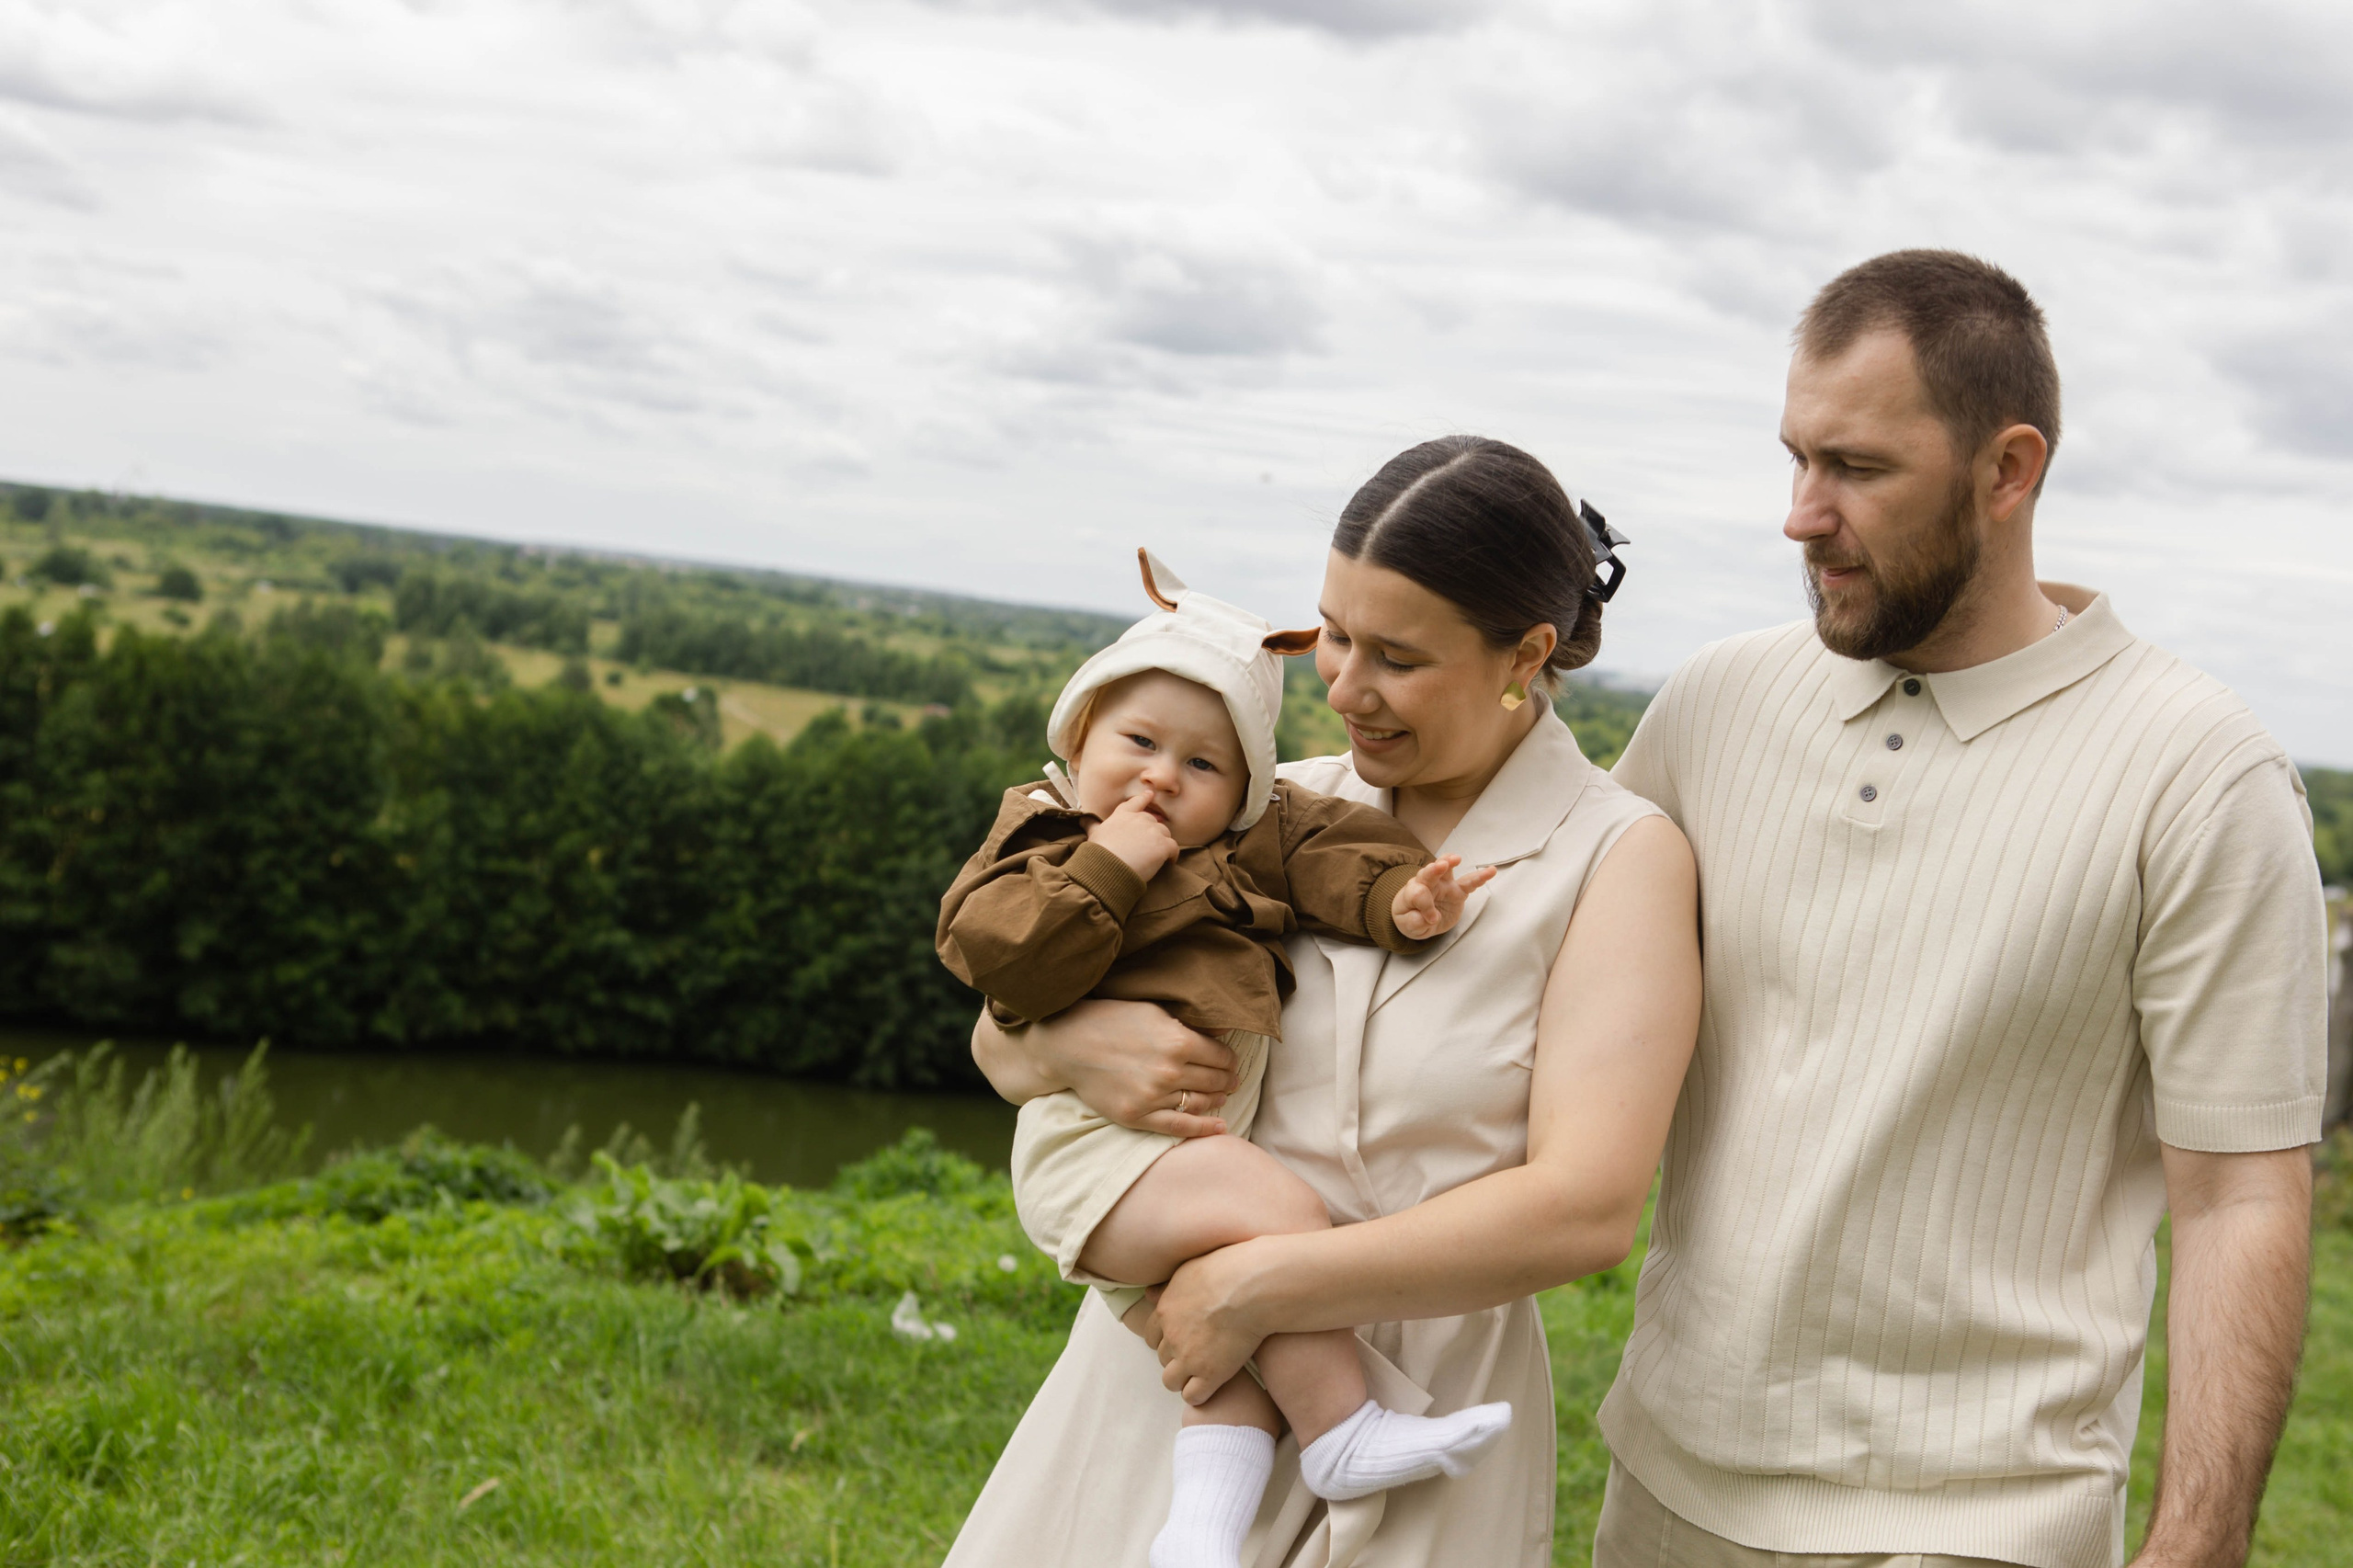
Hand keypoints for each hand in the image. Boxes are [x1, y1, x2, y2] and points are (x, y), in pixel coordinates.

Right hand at [1003, 998, 1237, 1136]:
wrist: (1068, 1045)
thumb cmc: (1110, 1021)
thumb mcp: (1153, 1011)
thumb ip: (1187, 1026)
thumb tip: (1222, 1035)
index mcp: (1178, 1041)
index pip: (1221, 1056)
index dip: (1230, 1059)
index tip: (1230, 1061)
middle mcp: (1170, 1071)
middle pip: (1215, 1080)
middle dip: (1227, 1079)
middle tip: (1232, 1079)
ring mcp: (1153, 1097)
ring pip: (1200, 1103)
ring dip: (1217, 1099)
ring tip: (1223, 1096)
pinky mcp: (1137, 1116)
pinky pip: (1179, 1127)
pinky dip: (1203, 1129)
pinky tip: (1220, 1127)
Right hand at [1087, 793, 1180, 880]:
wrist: (1107, 868)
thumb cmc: (1098, 853)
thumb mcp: (1093, 835)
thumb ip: (1091, 825)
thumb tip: (1082, 818)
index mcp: (1122, 816)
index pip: (1135, 803)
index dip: (1144, 798)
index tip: (1150, 794)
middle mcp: (1139, 819)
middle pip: (1153, 821)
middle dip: (1153, 832)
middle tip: (1149, 846)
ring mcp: (1152, 831)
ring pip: (1165, 834)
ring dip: (1162, 843)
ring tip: (1157, 857)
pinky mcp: (1162, 845)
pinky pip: (1174, 848)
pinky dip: (1172, 855)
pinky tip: (1169, 861)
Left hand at [1137, 1242, 1271, 1404]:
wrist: (1252, 1287)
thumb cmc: (1226, 1270)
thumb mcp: (1189, 1269)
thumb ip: (1168, 1286)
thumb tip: (1149, 1293)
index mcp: (1165, 1311)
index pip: (1151, 1336)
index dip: (1166, 1339)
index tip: (1182, 1339)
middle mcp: (1172, 1337)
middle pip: (1162, 1358)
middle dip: (1176, 1358)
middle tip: (1198, 1353)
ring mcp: (1189, 1358)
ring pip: (1171, 1381)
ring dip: (1184, 1379)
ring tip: (1203, 1372)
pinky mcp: (1210, 1374)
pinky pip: (1192, 1396)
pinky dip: (1200, 1393)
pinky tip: (1213, 1384)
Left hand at [1391, 854, 1495, 939]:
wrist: (1418, 917)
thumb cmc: (1411, 918)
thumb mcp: (1408, 925)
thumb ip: (1413, 922)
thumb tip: (1425, 918)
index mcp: (1411, 893)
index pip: (1418, 894)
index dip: (1426, 906)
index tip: (1432, 920)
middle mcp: (1426, 884)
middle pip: (1428, 874)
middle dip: (1434, 869)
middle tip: (1441, 866)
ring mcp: (1443, 885)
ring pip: (1446, 870)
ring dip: (1449, 862)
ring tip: (1456, 859)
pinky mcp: (1457, 890)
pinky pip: (1469, 882)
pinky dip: (1479, 877)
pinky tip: (1490, 871)